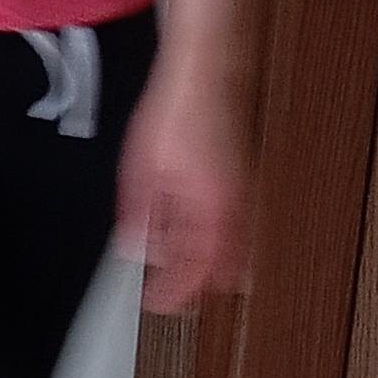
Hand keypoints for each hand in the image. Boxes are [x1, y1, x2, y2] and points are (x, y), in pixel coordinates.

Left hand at [117, 55, 252, 312]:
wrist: (205, 74)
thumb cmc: (175, 114)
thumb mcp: (140, 170)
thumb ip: (139, 213)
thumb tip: (135, 247)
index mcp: (207, 207)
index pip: (194, 268)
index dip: (174, 292)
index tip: (158, 303)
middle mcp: (232, 205)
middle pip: (220, 265)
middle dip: (197, 286)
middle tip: (174, 299)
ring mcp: (242, 192)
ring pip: (234, 247)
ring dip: (212, 267)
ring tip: (187, 279)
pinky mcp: (243, 179)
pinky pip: (239, 225)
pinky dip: (223, 243)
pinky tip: (206, 243)